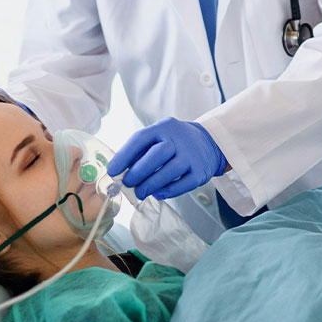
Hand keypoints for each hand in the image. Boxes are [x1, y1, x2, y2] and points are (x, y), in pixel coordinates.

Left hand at [108, 117, 227, 200]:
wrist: (208, 142)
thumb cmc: (175, 142)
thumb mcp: (159, 136)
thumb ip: (141, 150)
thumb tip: (120, 170)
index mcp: (163, 128)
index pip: (141, 138)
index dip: (124, 155)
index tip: (112, 170)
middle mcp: (179, 139)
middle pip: (157, 154)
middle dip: (139, 171)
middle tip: (127, 183)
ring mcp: (192, 155)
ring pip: (170, 171)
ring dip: (151, 184)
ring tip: (140, 192)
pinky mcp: (200, 171)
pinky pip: (183, 184)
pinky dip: (168, 191)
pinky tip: (158, 193)